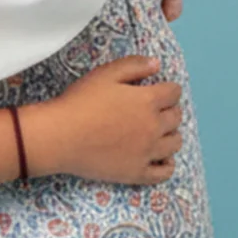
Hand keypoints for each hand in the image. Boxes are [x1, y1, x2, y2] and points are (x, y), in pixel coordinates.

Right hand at [27, 55, 182, 184]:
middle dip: (170, 110)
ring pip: (175, 143)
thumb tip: (157, 64)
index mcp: (148, 101)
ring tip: (158, 133)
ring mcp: (148, 152)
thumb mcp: (105, 74)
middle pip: (176, 118)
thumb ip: (134, 65)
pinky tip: (160, 158)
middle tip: (155, 110)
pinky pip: (165, 172)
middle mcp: (154, 127)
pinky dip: (167, 164)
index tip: (160, 91)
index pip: (174, 93)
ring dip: (171, 135)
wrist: (61, 136)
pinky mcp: (138, 173)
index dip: (168, 90)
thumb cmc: (80, 102)